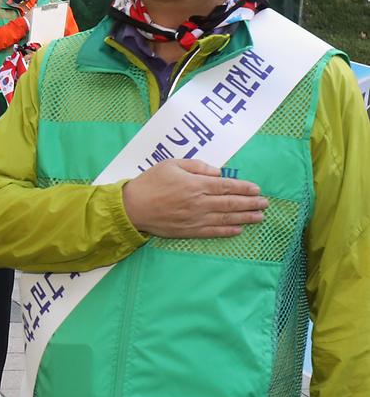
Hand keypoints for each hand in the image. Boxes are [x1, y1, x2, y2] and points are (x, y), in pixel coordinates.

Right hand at [122, 160, 267, 238]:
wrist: (132, 207)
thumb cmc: (151, 182)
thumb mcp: (172, 164)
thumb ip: (197, 166)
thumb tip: (218, 173)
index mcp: (196, 184)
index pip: (227, 186)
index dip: (244, 188)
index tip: (257, 189)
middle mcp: (199, 202)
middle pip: (231, 204)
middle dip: (251, 203)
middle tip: (265, 204)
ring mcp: (194, 219)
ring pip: (225, 219)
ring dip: (245, 218)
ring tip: (259, 217)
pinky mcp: (188, 231)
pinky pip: (212, 232)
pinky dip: (226, 231)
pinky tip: (238, 230)